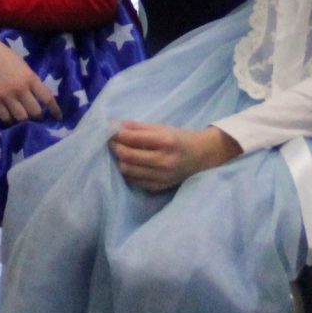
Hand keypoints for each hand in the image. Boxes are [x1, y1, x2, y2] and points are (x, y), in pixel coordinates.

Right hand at [0, 33, 59, 125]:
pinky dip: (10, 121)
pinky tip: (11, 119)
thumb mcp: (22, 64)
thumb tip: (36, 95)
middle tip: (37, 118)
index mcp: (30, 77)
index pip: (47, 98)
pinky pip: (5, 117)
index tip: (58, 117)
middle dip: (38, 117)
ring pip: (21, 118)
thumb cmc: (2, 53)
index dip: (54, 110)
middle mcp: (20, 88)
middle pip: (35, 112)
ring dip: (24, 121)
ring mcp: (6, 96)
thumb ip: (30, 79)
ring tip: (24, 120)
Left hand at [108, 122, 239, 192]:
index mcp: (165, 141)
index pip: (133, 139)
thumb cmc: (179, 138)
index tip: (110, 131)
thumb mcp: (162, 127)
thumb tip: (113, 125)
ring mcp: (161, 176)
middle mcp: (164, 160)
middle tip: (111, 142)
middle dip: (115, 148)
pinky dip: (128, 172)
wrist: (202, 157)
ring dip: (120, 160)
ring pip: (128, 170)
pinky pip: (134, 181)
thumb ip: (138, 127)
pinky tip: (130, 164)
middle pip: (127, 156)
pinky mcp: (159, 187)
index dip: (117, 135)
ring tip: (120, 153)